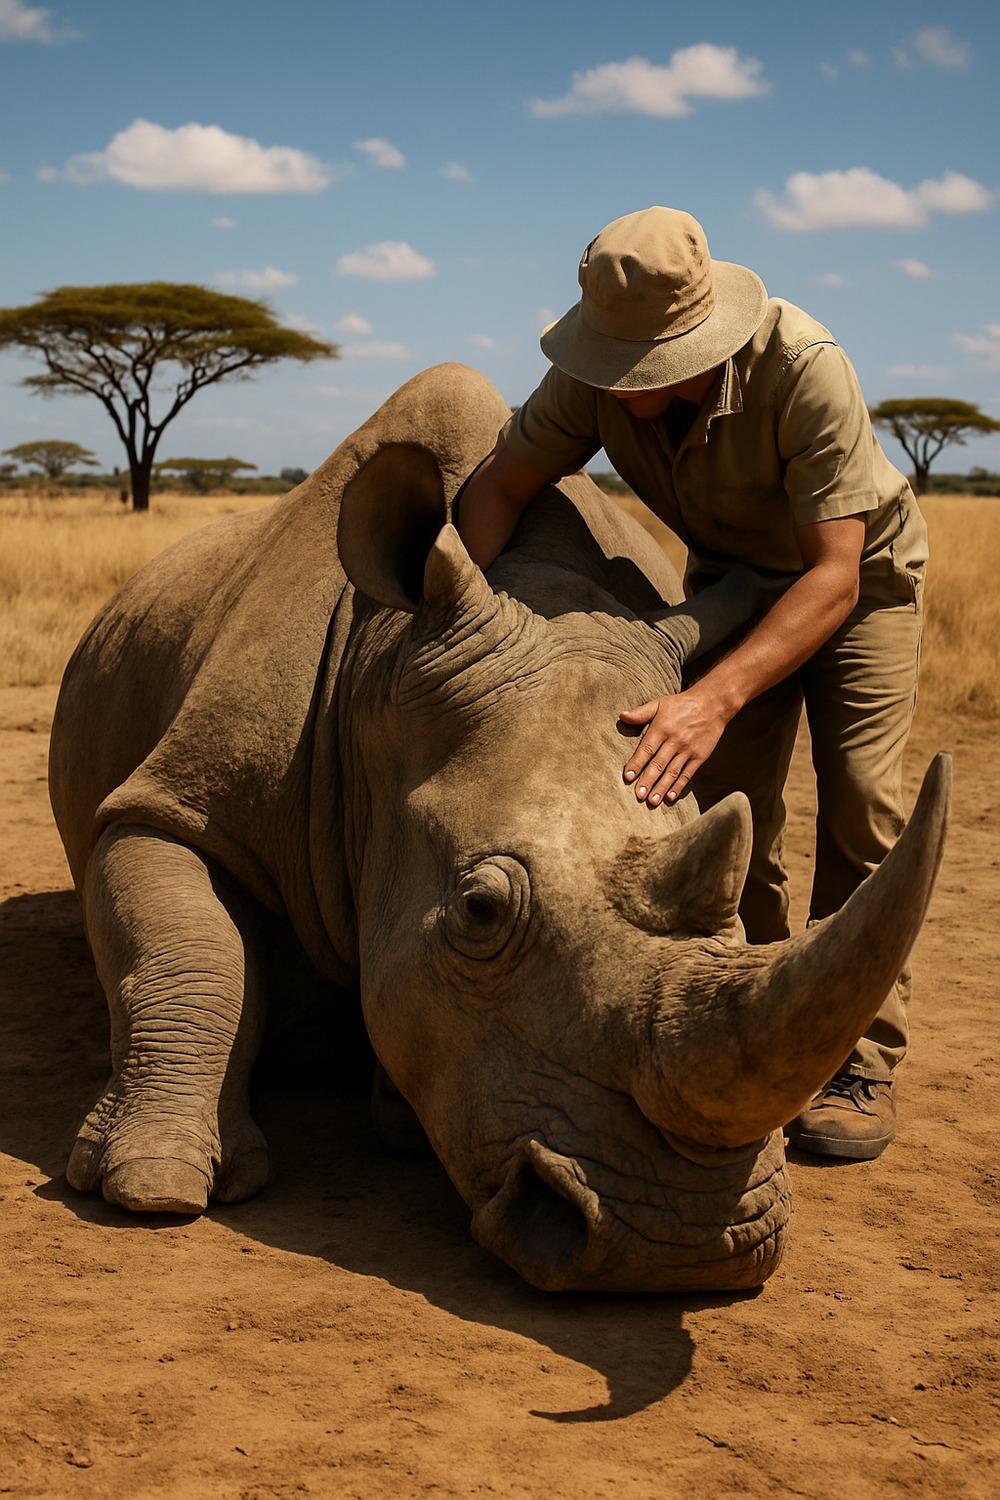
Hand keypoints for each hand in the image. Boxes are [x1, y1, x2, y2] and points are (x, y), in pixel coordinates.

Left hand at [619, 687, 728, 805]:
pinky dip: (679, 786)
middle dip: (648, 781)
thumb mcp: (660, 704)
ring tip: (652, 801)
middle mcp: (674, 741)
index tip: (627, 777)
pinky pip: (688, 773)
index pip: (646, 749)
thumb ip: (640, 713)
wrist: (713, 704)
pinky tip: (671, 796)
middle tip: (638, 796)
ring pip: (672, 772)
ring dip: (662, 787)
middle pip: (659, 764)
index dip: (636, 763)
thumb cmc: (682, 704)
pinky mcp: (700, 756)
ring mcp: (688, 750)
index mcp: (662, 728)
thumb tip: (622, 716)